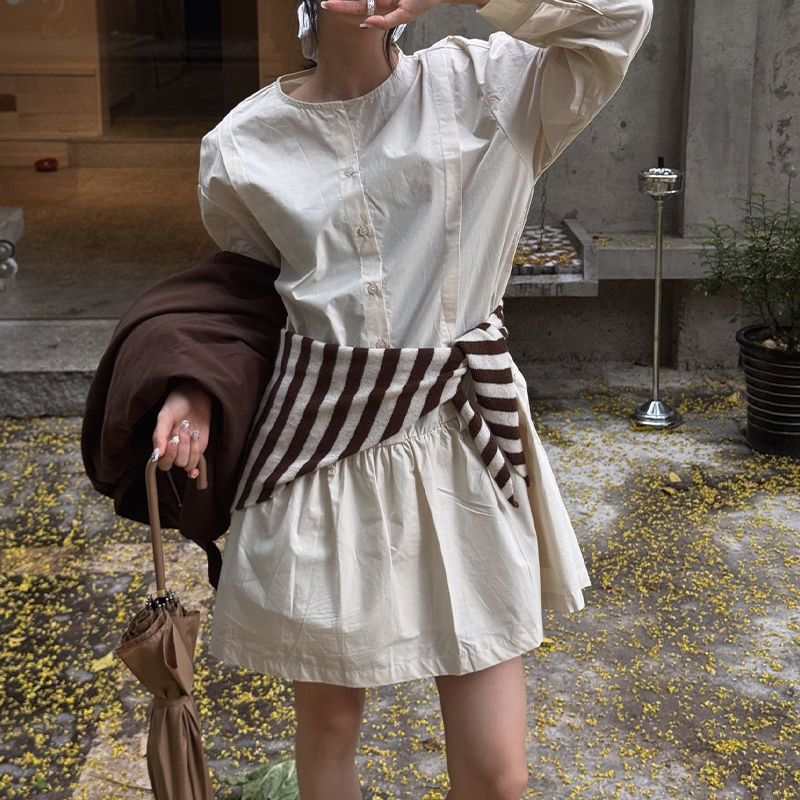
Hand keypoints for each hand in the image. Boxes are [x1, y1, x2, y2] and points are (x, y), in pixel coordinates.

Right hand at [151, 379, 211, 478]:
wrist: (196, 396)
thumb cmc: (177, 404)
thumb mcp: (165, 416)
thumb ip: (159, 435)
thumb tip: (156, 455)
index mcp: (162, 443)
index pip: (162, 463)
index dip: (168, 456)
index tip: (173, 439)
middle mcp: (173, 449)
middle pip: (175, 464)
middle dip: (181, 449)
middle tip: (183, 429)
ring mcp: (187, 450)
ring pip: (187, 464)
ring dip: (190, 448)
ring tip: (191, 431)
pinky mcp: (199, 448)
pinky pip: (198, 460)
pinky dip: (197, 454)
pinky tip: (196, 441)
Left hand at [320, 0, 441, 28]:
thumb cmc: (423, 1)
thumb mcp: (405, 16)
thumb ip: (385, 22)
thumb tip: (365, 23)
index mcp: (381, 7)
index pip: (357, 7)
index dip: (341, 6)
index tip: (325, 4)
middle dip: (340, 0)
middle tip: (325, 3)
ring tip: (332, 2)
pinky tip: (350, 0)